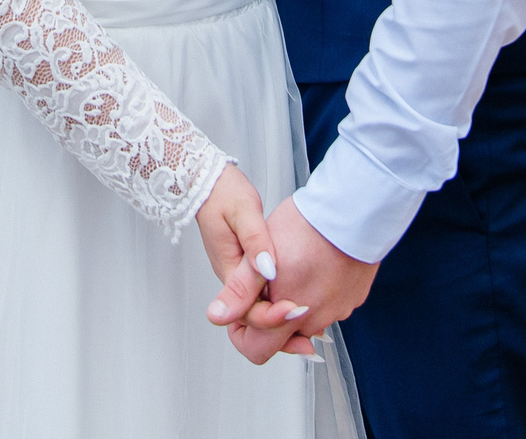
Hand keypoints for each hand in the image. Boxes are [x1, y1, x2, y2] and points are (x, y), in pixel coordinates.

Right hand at [194, 165, 310, 355]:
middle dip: (282, 334)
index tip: (300, 310)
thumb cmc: (224, 194)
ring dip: (286, 324)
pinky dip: (286, 306)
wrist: (210, 183)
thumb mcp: (243, 213)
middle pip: (256, 323)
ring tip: (316, 327)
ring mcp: (243, 277)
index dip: (275, 318)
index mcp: (230, 271)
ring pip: (263, 312)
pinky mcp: (252, 270)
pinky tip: (308, 303)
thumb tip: (269, 272)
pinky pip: (268, 297)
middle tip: (312, 342)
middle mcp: (235, 280)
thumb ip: (256, 243)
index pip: (249, 313)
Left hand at [212, 197, 376, 363]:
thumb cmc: (308, 227)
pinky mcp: (352, 297)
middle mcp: (316, 321)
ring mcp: (338, 310)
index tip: (243, 304)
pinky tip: (314, 263)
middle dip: (270, 314)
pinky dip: (318, 290)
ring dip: (295, 301)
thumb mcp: (260, 258)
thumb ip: (240, 293)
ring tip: (294, 265)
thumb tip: (217, 316)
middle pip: (283, 336)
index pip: (256, 349)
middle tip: (268, 282)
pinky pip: (328, 303)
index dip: (242, 328)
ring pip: (307, 319)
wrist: (353, 210)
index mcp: (289, 316)